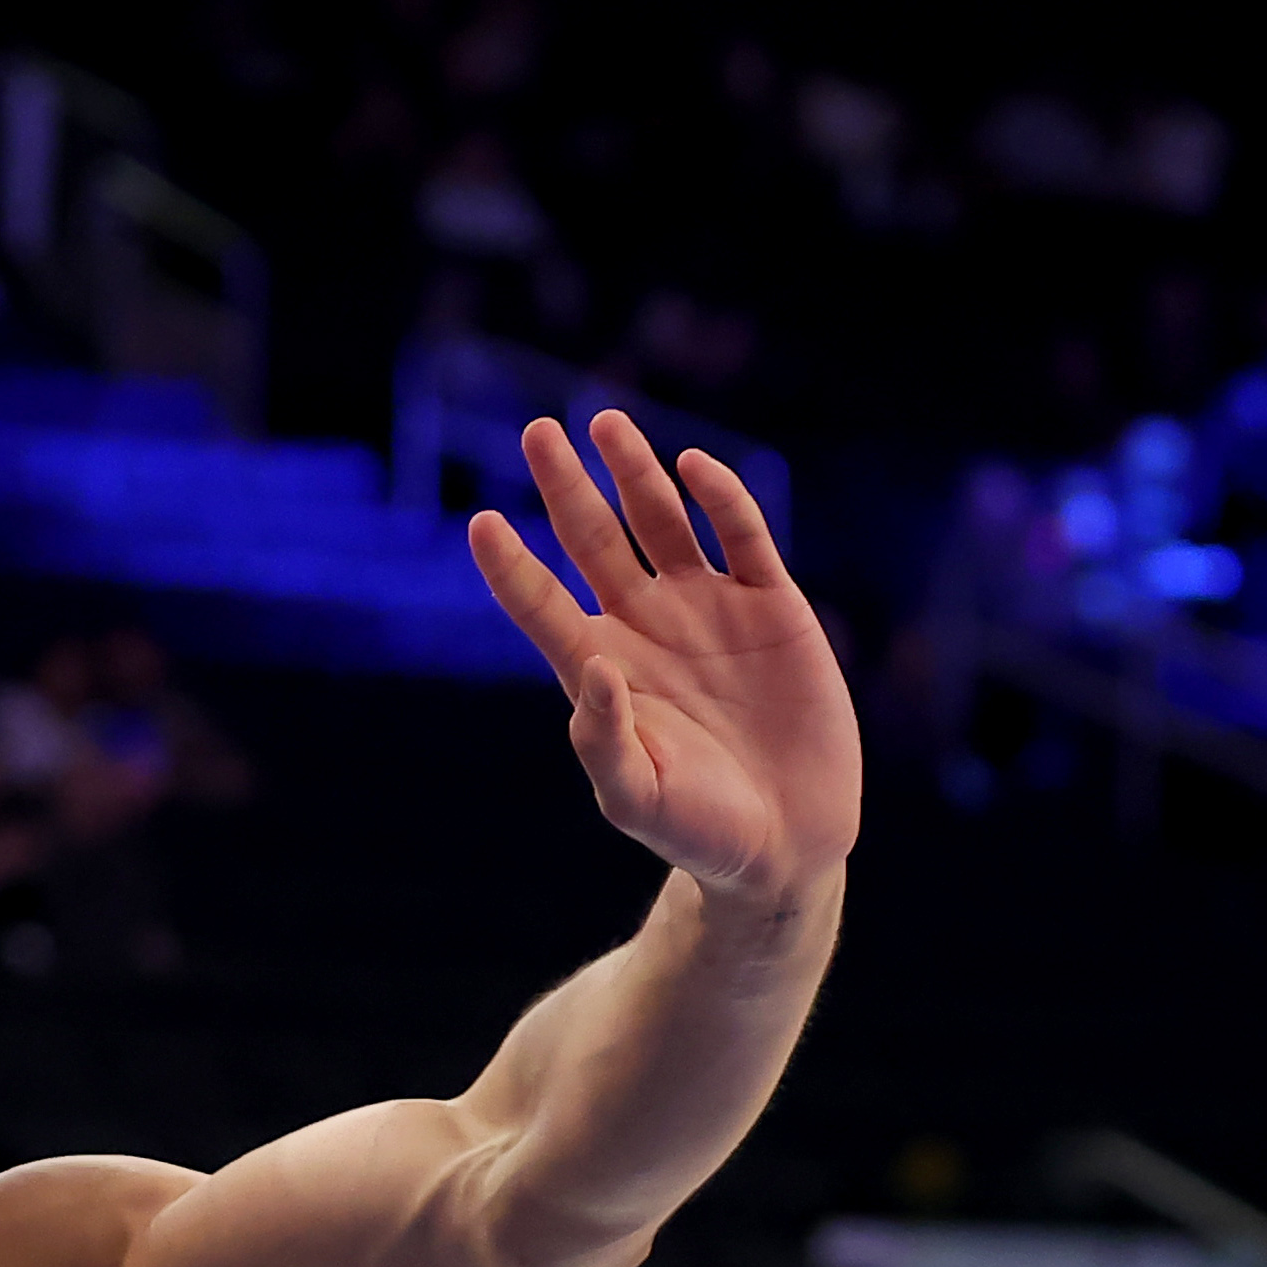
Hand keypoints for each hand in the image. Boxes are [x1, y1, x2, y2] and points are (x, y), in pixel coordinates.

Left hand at [471, 411, 862, 905]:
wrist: (785, 842)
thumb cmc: (696, 830)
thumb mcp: (635, 797)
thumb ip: (604, 739)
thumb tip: (593, 667)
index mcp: (601, 670)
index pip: (542, 605)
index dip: (510, 566)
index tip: (480, 523)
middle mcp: (647, 627)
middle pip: (595, 541)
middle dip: (566, 488)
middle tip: (537, 433)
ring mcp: (709, 609)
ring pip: (662, 521)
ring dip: (635, 472)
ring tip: (604, 423)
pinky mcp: (772, 605)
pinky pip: (743, 536)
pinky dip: (720, 498)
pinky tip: (693, 467)